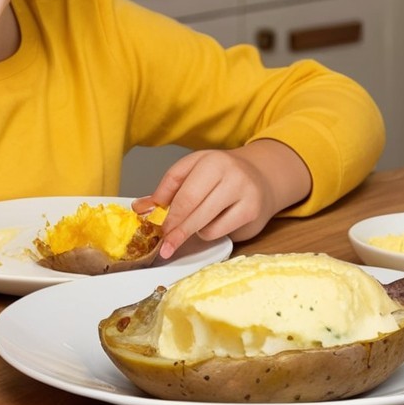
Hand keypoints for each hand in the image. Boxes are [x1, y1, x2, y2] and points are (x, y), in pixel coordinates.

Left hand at [133, 139, 310, 259]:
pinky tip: (213, 223)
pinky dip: (210, 233)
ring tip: (197, 222)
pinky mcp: (252, 213)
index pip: (181, 189)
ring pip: (205, 224)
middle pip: (191, 207)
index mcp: (211, 160)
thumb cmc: (222, 175)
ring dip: (194, 230)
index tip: (155, 227)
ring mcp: (244, 193)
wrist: (262, 177)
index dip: (166, 212)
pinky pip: (219, 232)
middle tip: (165, 244)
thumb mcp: (194, 171)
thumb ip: (168, 188)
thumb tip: (141, 208)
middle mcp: (230, 174)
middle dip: (174, 229)